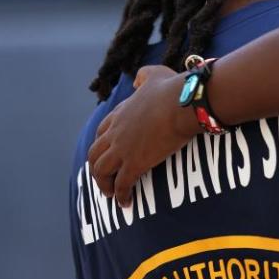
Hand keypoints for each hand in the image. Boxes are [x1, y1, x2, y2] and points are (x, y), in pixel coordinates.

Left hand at [87, 68, 199, 206]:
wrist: (183, 103)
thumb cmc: (173, 89)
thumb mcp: (154, 74)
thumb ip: (143, 76)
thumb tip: (137, 80)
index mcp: (120, 114)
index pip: (101, 133)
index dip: (102, 145)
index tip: (108, 154)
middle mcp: (116, 133)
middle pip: (94, 154)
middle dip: (97, 168)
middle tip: (106, 178)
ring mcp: (123, 149)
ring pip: (101, 172)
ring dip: (104, 185)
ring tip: (112, 194)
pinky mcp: (135, 164)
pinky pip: (121, 186)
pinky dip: (121, 196)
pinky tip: (126, 203)